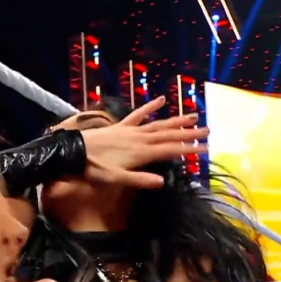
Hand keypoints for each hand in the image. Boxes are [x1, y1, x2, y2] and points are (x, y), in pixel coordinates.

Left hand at [78, 97, 206, 188]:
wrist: (73, 152)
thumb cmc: (94, 170)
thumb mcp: (116, 180)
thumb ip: (139, 180)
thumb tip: (163, 182)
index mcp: (141, 153)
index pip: (171, 151)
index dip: (189, 150)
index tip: (206, 150)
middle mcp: (139, 138)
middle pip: (169, 135)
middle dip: (189, 133)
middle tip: (208, 130)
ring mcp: (130, 130)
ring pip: (158, 124)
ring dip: (176, 120)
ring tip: (193, 116)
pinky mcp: (120, 125)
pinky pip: (138, 114)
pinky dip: (150, 106)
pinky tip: (161, 99)